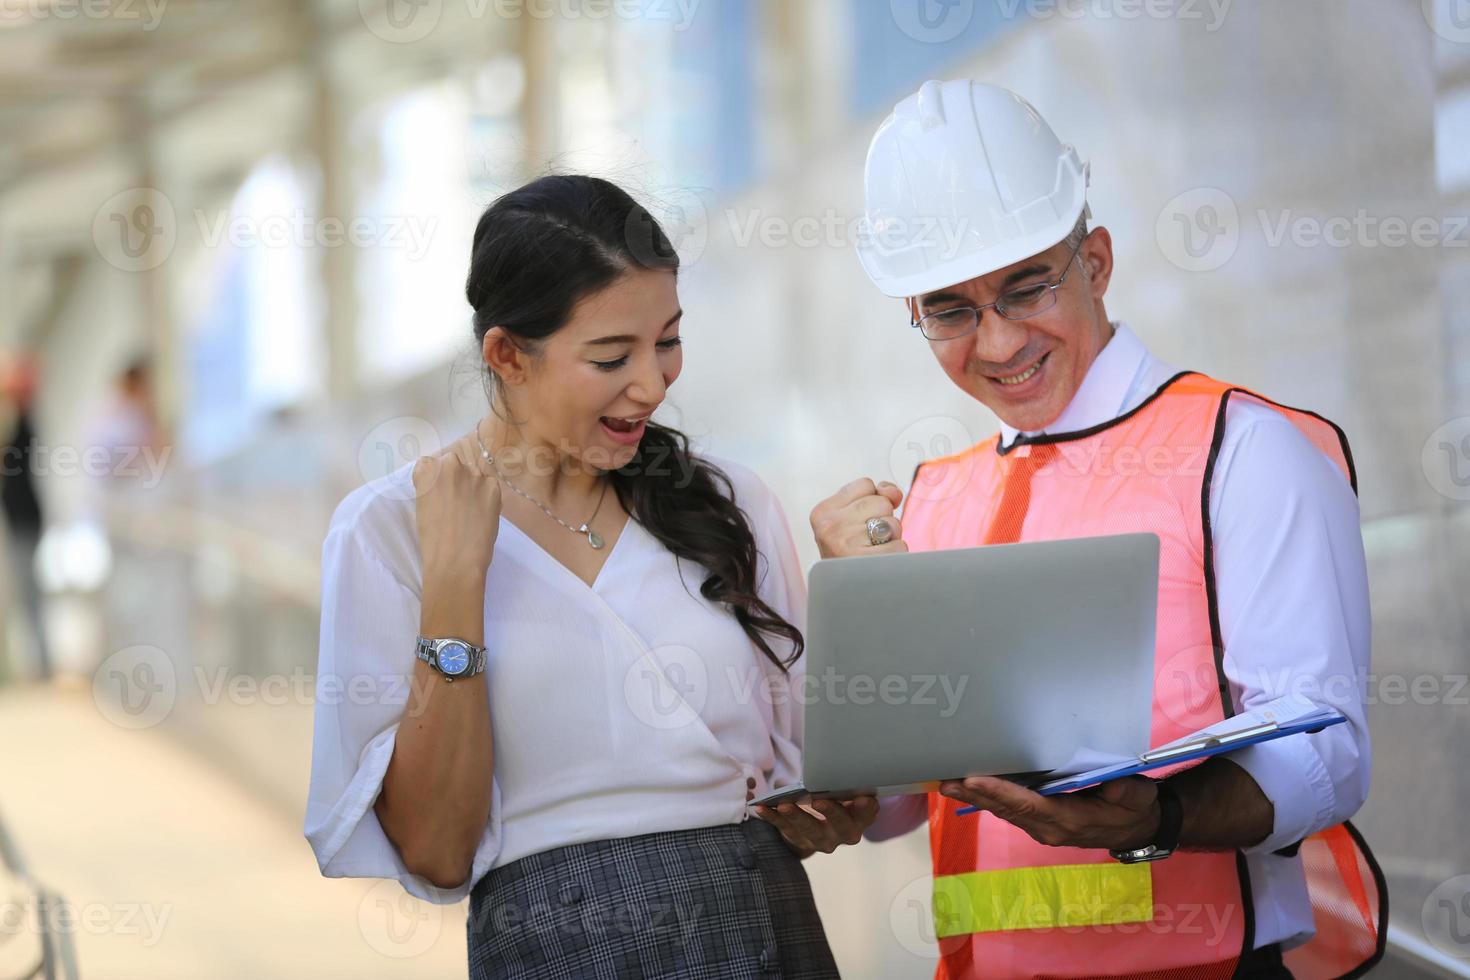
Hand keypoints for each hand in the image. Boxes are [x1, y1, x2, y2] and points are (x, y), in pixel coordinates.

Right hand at [413, 424, 503, 580]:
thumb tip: (446, 487)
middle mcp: (450, 464)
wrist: (456, 559)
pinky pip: (489, 486)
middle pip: (454, 465)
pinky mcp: (493, 486)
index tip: (437, 496)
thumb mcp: (423, 505)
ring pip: (474, 475)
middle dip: (455, 480)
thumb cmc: (432, 538)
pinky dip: (487, 497)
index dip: (435, 481)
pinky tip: (482, 515)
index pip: (430, 464)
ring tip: (470, 512)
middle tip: (456, 503)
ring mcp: (474, 474)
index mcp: (426, 469)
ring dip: (473, 487)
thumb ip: (432, 488)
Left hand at [753, 796, 879, 856]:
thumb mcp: (849, 792)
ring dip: (796, 817)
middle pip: (840, 826)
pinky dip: (772, 818)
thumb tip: (847, 771)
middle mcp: (844, 833)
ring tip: (783, 804)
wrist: (824, 824)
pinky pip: (785, 829)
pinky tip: (762, 807)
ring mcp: (821, 840)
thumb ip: (850, 785)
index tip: (862, 798)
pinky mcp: (799, 839)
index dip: (865, 808)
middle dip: (830, 812)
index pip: (866, 814)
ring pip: (809, 830)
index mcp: (860, 819)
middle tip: (818, 801)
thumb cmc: (840, 799)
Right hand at [810, 478, 906, 557]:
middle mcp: (829, 526)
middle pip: (881, 502)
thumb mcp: (852, 519)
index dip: (872, 500)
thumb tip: (893, 493)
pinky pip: (900, 546)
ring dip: (891, 538)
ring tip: (873, 552)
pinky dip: (897, 555)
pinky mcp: (865, 563)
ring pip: (893, 524)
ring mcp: (845, 545)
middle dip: (883, 519)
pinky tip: (880, 564)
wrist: (843, 597)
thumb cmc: (851, 553)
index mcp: (822, 512)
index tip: (860, 520)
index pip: (865, 484)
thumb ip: (873, 496)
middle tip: (867, 540)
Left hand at [937, 776, 1161, 851]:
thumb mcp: (1136, 796)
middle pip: (1007, 810)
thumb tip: (1111, 782)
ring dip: (975, 798)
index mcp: (1069, 821)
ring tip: (947, 783)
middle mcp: (1049, 828)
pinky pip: (1010, 810)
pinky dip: (988, 798)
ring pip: (1004, 812)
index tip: (974, 781)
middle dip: (975, 795)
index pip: (1028, 805)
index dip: (999, 793)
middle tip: (946, 780)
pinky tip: (969, 787)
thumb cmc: (1134, 807)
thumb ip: (1123, 790)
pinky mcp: (1039, 821)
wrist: (1136, 828)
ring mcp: (1042, 828)